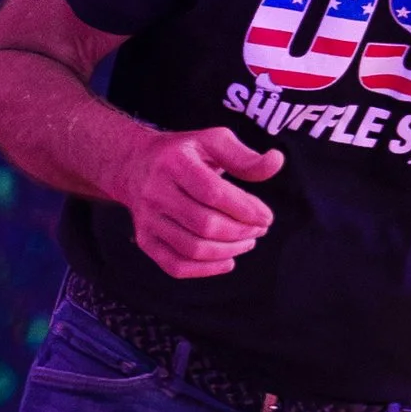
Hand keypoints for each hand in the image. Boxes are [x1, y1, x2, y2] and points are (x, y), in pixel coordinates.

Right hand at [125, 125, 282, 278]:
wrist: (134, 165)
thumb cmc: (183, 153)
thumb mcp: (212, 141)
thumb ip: (244, 155)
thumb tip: (276, 161)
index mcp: (174, 163)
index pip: (214, 193)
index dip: (246, 209)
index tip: (266, 216)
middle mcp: (155, 192)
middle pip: (205, 224)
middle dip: (241, 231)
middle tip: (259, 229)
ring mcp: (147, 219)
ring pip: (193, 249)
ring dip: (229, 251)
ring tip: (248, 242)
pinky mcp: (145, 239)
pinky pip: (176, 265)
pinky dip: (206, 270)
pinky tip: (227, 261)